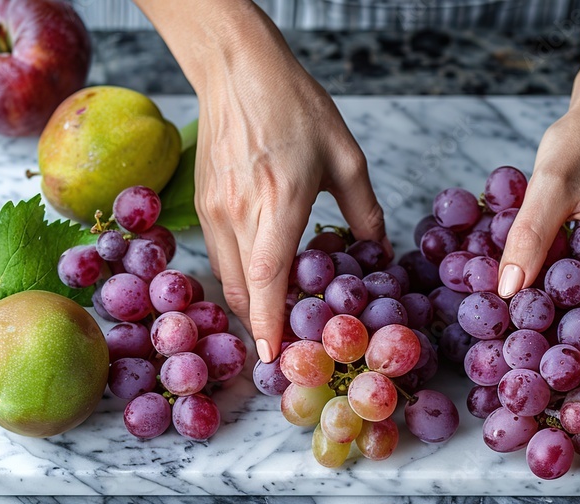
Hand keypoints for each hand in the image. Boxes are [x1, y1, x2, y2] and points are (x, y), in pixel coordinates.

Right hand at [183, 6, 386, 362]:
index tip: (275, 355)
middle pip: (242, 290)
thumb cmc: (294, 107)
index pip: (267, 276)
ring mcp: (213, 210)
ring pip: (226, 278)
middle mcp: (238, 212)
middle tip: (289, 348)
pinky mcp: (201, 205)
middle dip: (263, 325)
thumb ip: (364, 211)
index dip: (270, 321)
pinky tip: (262, 281)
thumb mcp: (345, 156)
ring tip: (278, 321)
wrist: (236, 71)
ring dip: (249, 305)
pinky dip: (238, 278)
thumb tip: (378, 251)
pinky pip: (219, 256)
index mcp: (280, 200)